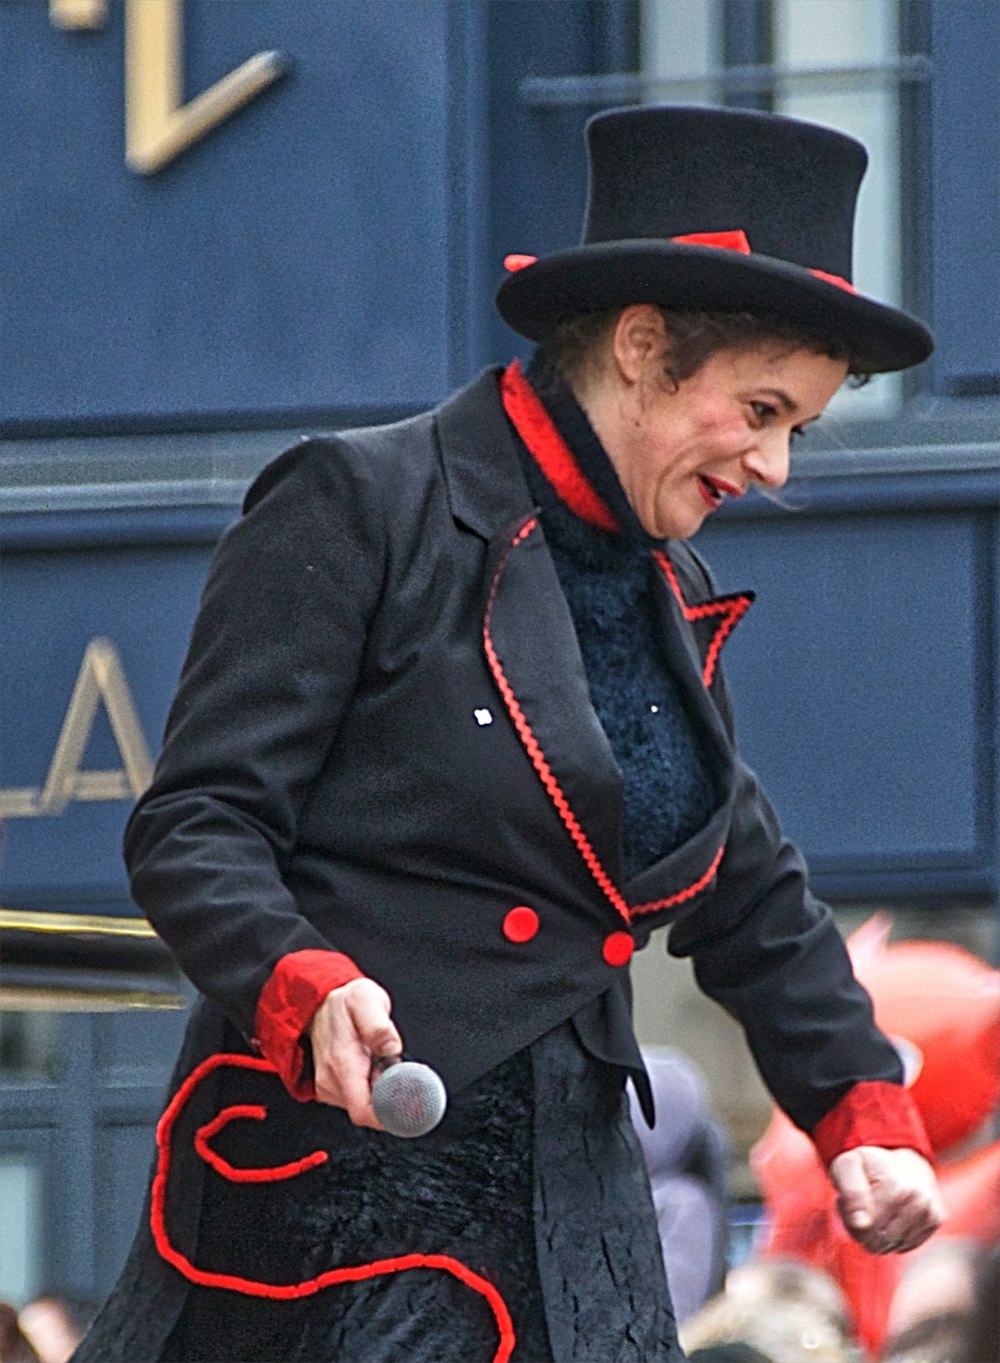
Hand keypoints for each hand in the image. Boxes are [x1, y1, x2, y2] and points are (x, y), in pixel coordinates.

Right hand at [307, 978, 402, 1128]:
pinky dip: (369, 1085)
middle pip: (368, 1109)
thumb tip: (393, 1047)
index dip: (388, 1113)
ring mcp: (329, 1086)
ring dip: (379, 1088)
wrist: (319, 1002)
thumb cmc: (345, 1002)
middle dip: (388, 1093)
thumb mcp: (367, 1000)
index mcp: (342, 1064)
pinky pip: (357, 1097)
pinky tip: (370, 1065)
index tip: (407, 1101)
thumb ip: (379, 1026)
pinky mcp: (331, 1087)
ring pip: (364, 1104)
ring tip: (379, 1060)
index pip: (362, 1112)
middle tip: (392, 1064)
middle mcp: (331, 1081)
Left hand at [829, 1146, 945, 1253]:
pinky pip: (906, 1245)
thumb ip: (850, 1193)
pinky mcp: (936, 1220)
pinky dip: (895, 1236)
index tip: (849, 1201)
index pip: (865, 1229)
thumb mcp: (848, 1166)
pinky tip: (892, 1215)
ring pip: (893, 1246)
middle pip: (879, 1241)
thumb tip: (861, 1224)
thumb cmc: (869, 1164)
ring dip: (879, 1234)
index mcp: (895, 1186)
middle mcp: (918, 1201)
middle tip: (862, 1204)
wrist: (902, 1157)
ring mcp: (930, 1212)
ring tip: (878, 1208)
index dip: (851, 1220)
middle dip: (864, 1228)